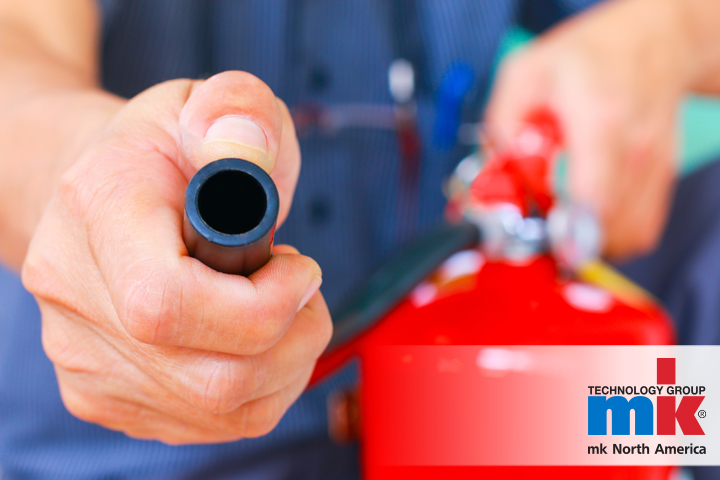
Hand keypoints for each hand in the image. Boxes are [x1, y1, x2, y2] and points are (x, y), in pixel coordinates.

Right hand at [22, 71, 331, 443]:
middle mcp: (73, 297)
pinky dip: (264, 388)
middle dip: (293, 336)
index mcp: (96, 210)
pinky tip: (259, 342)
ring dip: (287, 363)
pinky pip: (212, 423)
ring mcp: (83, 358)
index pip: (167, 303)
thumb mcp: (205, 104)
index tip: (298, 266)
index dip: (260, 304)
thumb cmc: (162, 153)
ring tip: (283, 307)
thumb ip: (239, 111)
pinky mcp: (104, 395)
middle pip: (208, 375)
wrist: (98, 195)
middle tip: (301, 287)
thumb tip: (247, 148)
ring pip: (219, 409)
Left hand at [485, 0, 693, 258]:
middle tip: (537, 229)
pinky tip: (584, 217)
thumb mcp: (523, 74)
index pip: (592, 196)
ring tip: (560, 218)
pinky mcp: (662, 179)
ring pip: (626, 236)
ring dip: (586, 241)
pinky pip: (640, 230)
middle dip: (565, 241)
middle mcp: (634, 148)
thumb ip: (502, 127)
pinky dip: (609, 237)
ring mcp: (654, 166)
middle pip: (606, 227)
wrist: (652, 42)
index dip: (564, 233)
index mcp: (598, 119)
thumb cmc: (584, 58)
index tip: (540, 242)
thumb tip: (493, 179)